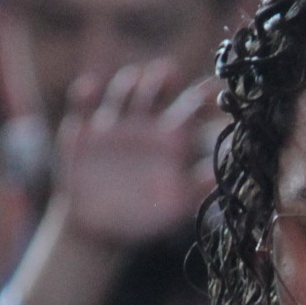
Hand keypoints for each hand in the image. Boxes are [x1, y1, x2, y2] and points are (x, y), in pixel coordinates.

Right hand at [53, 60, 216, 248]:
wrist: (98, 232)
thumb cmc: (143, 218)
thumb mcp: (174, 206)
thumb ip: (196, 187)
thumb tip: (223, 173)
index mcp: (170, 140)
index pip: (190, 110)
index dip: (200, 98)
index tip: (210, 92)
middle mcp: (144, 125)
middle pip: (156, 91)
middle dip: (163, 79)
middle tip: (169, 72)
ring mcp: (112, 126)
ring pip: (123, 92)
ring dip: (130, 82)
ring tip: (137, 77)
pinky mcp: (82, 132)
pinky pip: (82, 106)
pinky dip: (84, 94)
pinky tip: (89, 87)